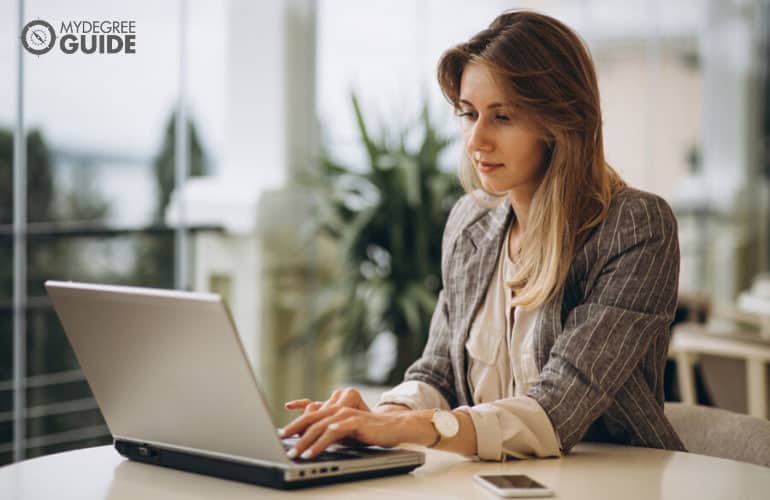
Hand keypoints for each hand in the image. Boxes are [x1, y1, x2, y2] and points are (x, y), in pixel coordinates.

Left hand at [280, 387, 431, 459]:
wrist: (394, 428)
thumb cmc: (369, 432)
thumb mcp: (345, 432)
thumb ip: (329, 432)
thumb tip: (309, 442)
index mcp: (334, 408)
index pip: (309, 414)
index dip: (294, 423)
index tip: (281, 434)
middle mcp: (337, 408)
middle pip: (310, 419)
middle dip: (294, 431)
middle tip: (281, 442)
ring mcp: (345, 413)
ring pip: (319, 426)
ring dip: (305, 441)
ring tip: (295, 453)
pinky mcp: (354, 421)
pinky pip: (333, 432)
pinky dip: (321, 443)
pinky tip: (313, 452)